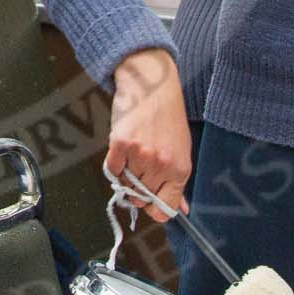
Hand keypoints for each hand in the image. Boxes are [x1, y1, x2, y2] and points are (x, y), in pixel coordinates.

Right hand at [105, 48, 190, 220]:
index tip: (150, 201)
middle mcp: (161, 165)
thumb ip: (178, 183)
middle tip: (140, 168)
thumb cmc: (169, 116)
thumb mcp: (181, 150)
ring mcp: (140, 155)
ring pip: (126, 184)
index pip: (165, 209)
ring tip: (134, 153)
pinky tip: (123, 149)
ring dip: (127, 173)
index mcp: (180, 170)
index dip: (154, 209)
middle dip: (139, 187)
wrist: (152, 85)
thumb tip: (182, 209)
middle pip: (142, 198)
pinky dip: (114, 164)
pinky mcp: (120, 144)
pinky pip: (112, 170)